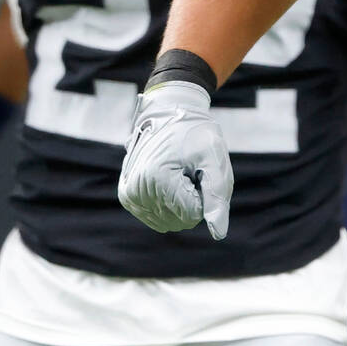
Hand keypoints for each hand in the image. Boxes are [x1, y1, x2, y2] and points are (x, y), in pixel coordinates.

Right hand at [117, 79, 232, 239]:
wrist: (169, 112)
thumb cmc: (195, 132)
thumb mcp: (213, 158)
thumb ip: (217, 195)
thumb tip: (219, 233)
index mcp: (157, 179)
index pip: (193, 214)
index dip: (204, 192)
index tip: (197, 167)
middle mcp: (136, 191)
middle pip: (180, 220)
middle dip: (192, 197)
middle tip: (188, 167)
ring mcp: (129, 196)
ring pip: (169, 222)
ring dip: (180, 200)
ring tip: (178, 171)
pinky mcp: (127, 197)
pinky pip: (157, 217)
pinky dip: (169, 202)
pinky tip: (168, 177)